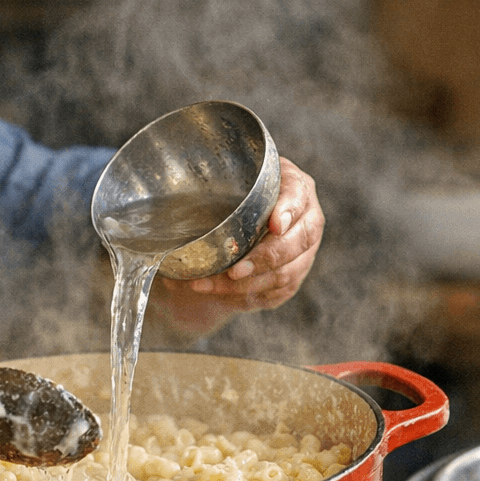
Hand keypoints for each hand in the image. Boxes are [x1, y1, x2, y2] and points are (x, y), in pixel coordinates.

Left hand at [147, 158, 323, 335]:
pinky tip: (220, 293)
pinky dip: (247, 296)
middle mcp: (307, 218)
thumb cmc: (228, 198)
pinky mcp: (294, 277)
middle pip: (297, 242)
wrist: (234, 225)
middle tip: (234, 270)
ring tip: (210, 285)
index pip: (298, 195)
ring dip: (247, 284)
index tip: (274, 224)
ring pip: (285, 273)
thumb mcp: (221, 184)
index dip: (289, 210)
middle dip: (264, 258)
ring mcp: (304, 251)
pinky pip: (276, 292)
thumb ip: (207, 191)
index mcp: (294, 186)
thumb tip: (172, 226)